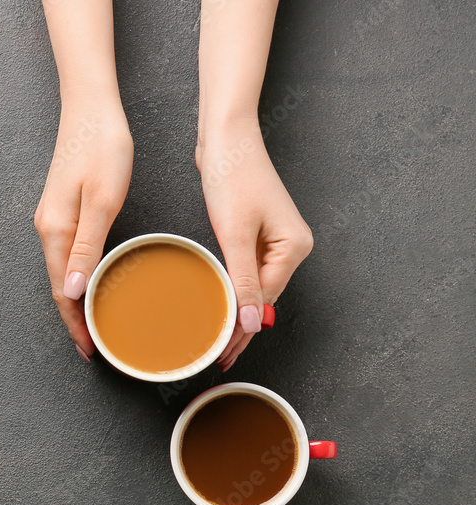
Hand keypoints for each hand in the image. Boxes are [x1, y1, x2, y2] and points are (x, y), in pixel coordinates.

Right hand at [34, 97, 132, 360]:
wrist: (90, 107)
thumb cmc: (102, 147)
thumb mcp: (101, 200)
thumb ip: (86, 248)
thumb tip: (70, 291)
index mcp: (56, 230)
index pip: (60, 291)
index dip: (74, 324)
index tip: (90, 350)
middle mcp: (48, 229)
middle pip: (57, 286)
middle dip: (74, 319)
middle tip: (95, 346)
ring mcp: (52, 219)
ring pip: (61, 272)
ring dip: (75, 300)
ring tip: (96, 323)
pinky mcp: (61, 209)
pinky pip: (66, 255)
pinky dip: (77, 277)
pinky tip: (91, 283)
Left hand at [197, 119, 313, 370]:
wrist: (226, 138)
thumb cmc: (233, 176)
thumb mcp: (236, 234)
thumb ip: (243, 281)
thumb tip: (251, 324)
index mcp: (294, 248)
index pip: (265, 301)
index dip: (243, 331)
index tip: (223, 355)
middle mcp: (292, 247)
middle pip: (263, 298)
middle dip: (241, 327)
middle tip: (218, 358)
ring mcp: (276, 240)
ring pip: (255, 287)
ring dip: (237, 311)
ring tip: (217, 342)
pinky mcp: (259, 233)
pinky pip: (247, 271)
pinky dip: (234, 290)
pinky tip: (221, 306)